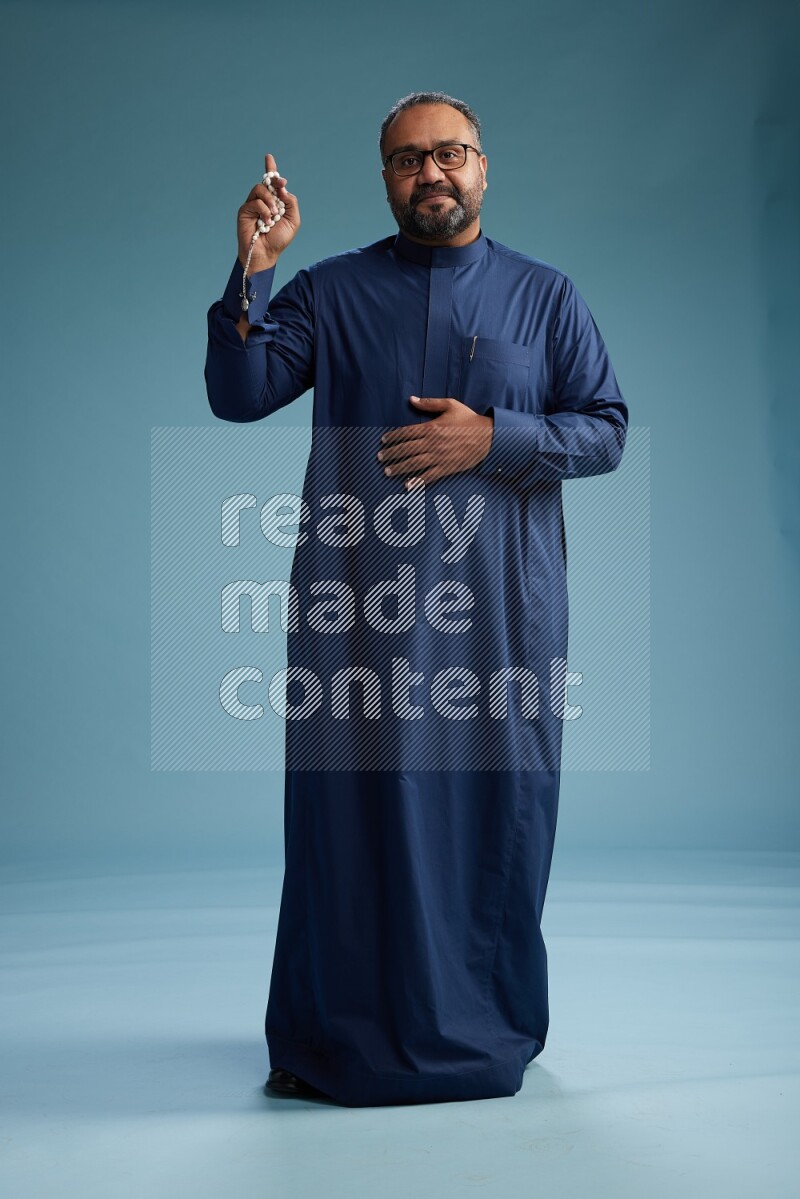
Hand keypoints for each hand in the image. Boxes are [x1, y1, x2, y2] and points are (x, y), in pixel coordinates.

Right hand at [237, 152, 300, 270]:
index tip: (269, 157)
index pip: (272, 183)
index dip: (271, 169)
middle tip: (281, 185)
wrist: (266, 253)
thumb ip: (291, 202)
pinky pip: (255, 201)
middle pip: (266, 181)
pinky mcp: (245, 210)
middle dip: (274, 180)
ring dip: (270, 201)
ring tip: (273, 215)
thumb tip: (282, 187)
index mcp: (275, 202)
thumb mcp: (293, 220)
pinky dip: (263, 210)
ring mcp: (253, 204)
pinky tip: (265, 221)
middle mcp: (263, 201)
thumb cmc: (279, 240)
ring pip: (260, 189)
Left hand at [376, 396, 493, 488]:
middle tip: (380, 458)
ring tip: (387, 472)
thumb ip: (429, 403)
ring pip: (414, 463)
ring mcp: (439, 457)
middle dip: (391, 453)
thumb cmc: (469, 419)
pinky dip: (417, 481)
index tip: (383, 441)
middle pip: (406, 449)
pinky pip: (429, 476)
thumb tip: (411, 399)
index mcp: (431, 427)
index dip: (392, 437)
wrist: (489, 436)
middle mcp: (433, 443)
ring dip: (399, 468)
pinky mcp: (447, 467)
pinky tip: (407, 485)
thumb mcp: (450, 405)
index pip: (406, 432)